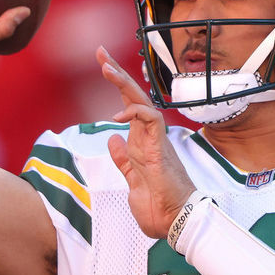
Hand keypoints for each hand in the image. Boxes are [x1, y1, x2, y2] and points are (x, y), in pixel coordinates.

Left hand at [97, 46, 194, 238]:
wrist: (173, 222)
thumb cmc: (157, 204)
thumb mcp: (131, 180)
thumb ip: (122, 159)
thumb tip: (113, 139)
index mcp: (139, 141)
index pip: (127, 105)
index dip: (116, 85)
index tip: (103, 64)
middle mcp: (147, 136)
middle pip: (132, 96)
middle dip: (116, 73)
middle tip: (100, 53)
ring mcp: (154, 139)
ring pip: (141, 101)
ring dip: (123, 83)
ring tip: (106, 67)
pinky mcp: (159, 147)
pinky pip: (150, 119)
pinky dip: (135, 111)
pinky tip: (118, 114)